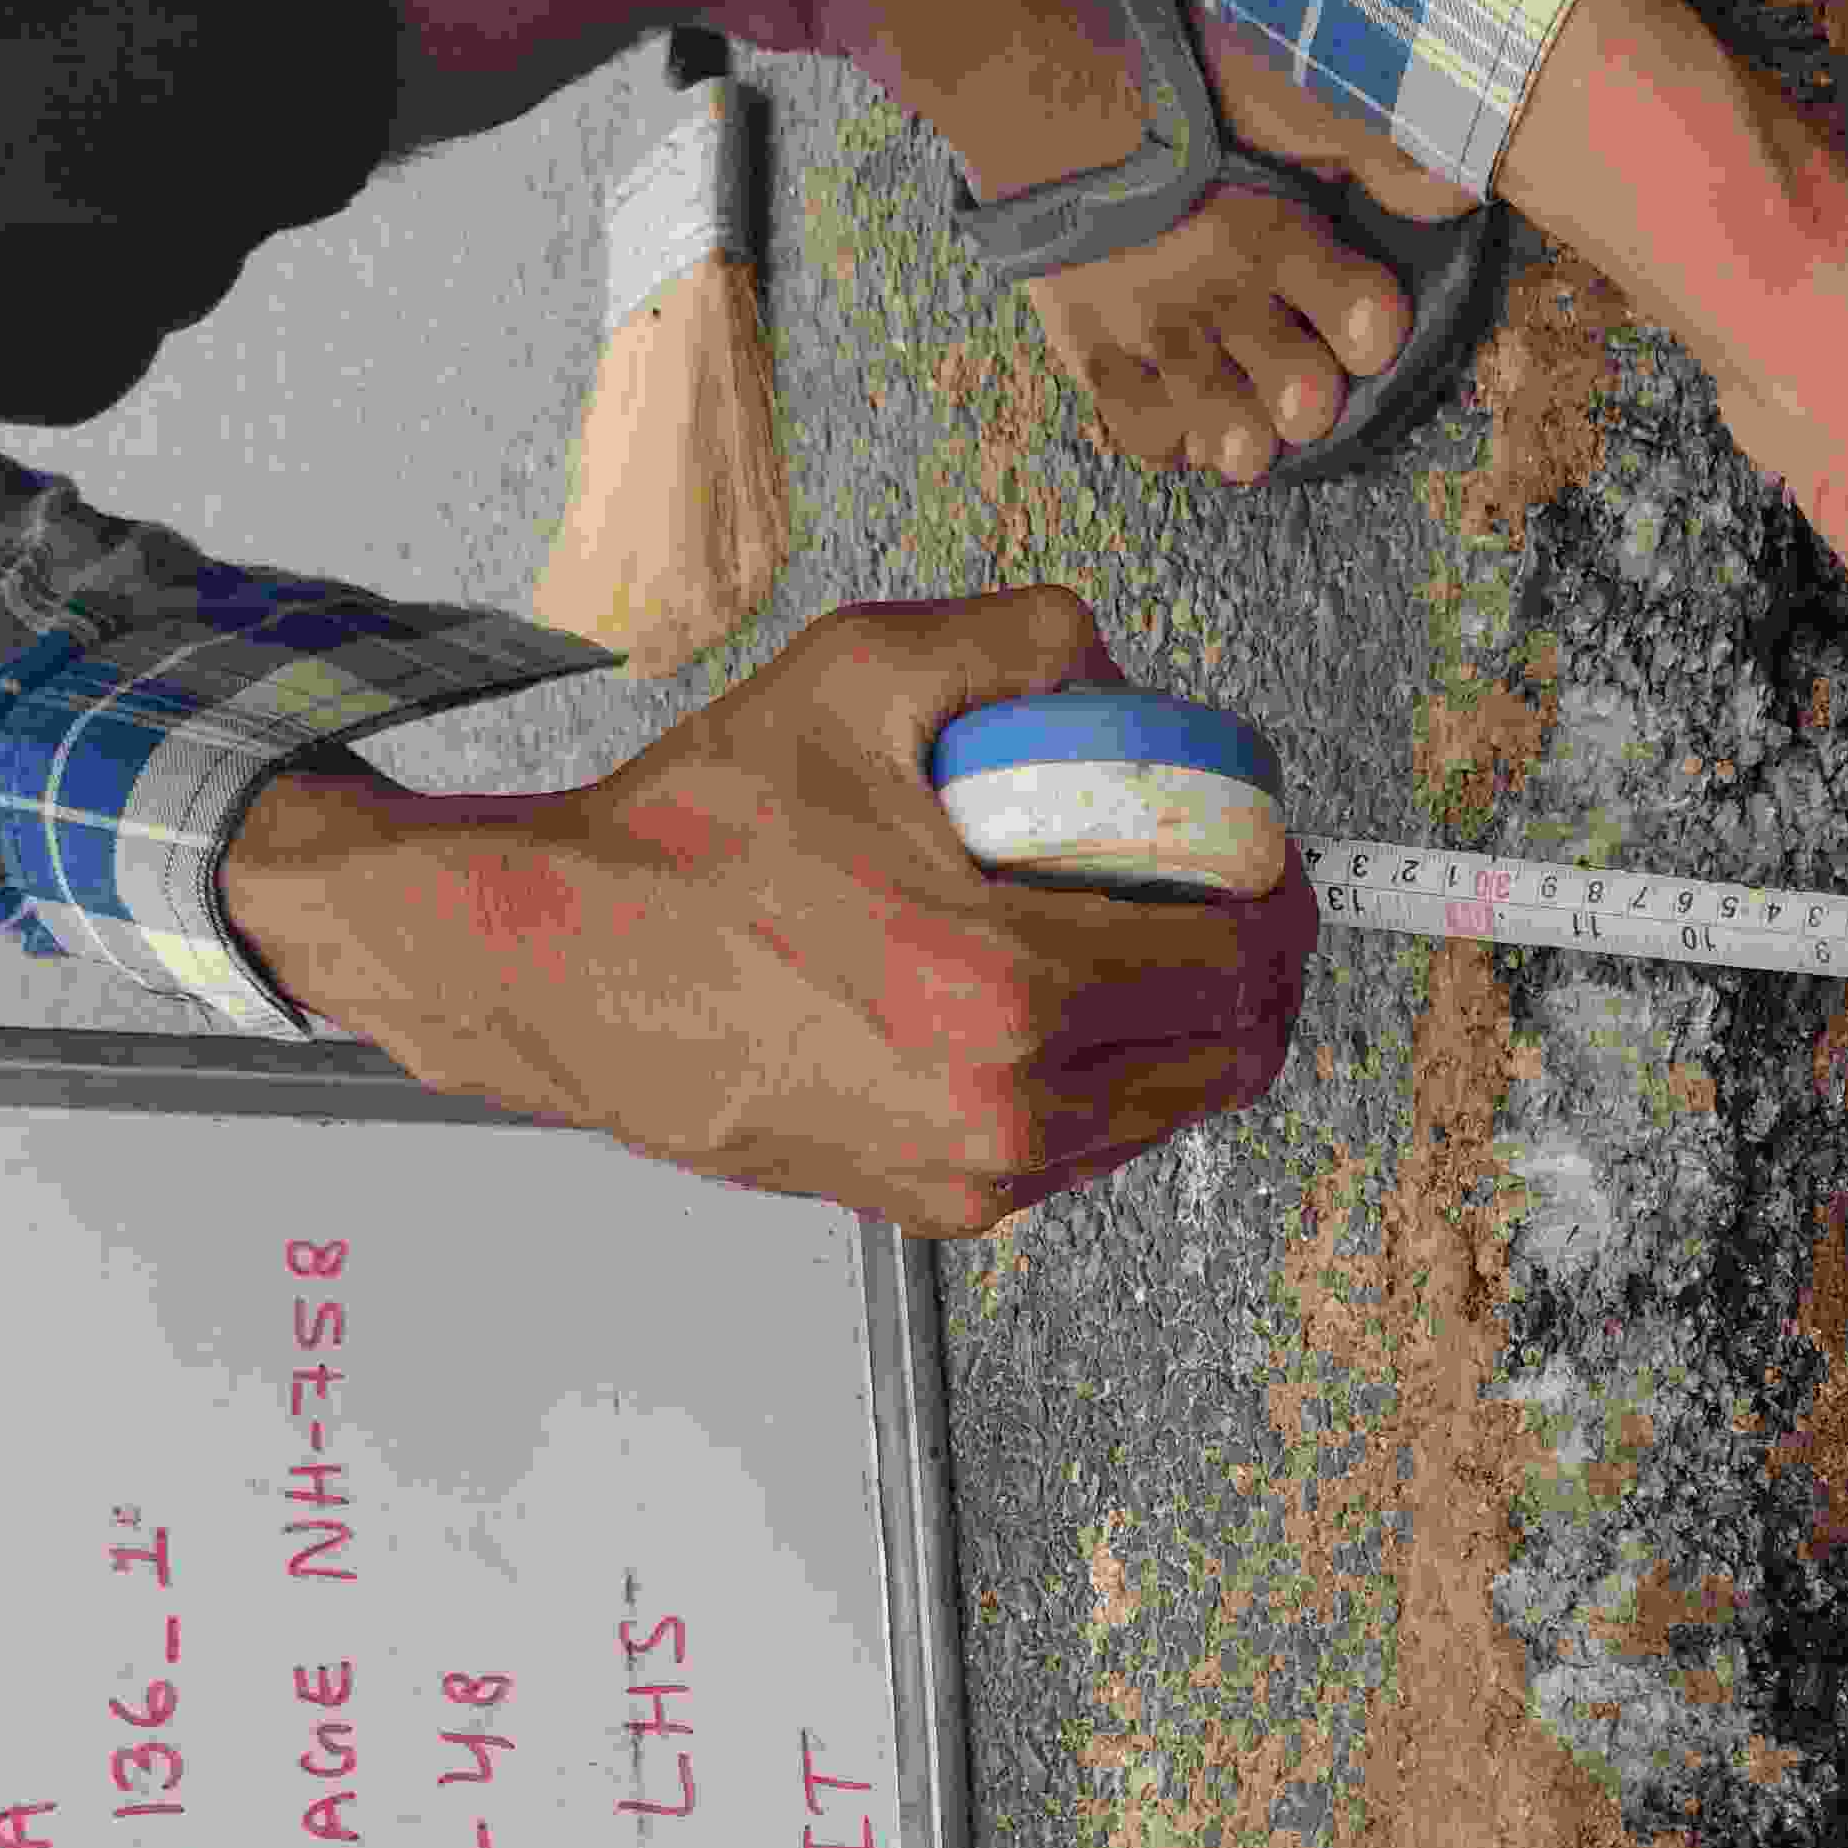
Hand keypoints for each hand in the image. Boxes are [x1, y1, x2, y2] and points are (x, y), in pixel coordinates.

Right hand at [229, 588, 1315, 1237]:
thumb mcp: (856, 675)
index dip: (1287, 902)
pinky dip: (1101, 1078)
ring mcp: (974, 1175)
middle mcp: (1007, 1108)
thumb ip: (1019, 640)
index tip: (1278, 858)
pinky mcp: (935, 1207)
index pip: (1238, 961)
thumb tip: (1117, 663)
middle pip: (1228, 1056)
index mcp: (1014, 986)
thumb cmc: (690, 838)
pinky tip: (1060, 1000)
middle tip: (1237, 898)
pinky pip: (1078, 1149)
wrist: (560, 966)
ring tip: (1150, 941)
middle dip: (1261, 973)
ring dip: (1187, 1030)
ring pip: (1162, 1114)